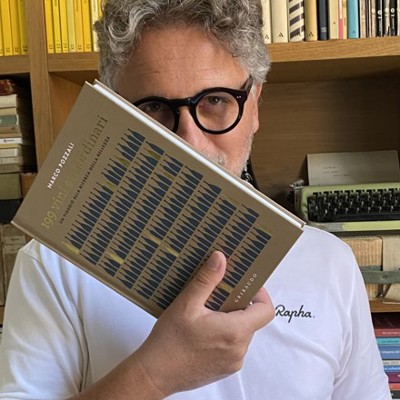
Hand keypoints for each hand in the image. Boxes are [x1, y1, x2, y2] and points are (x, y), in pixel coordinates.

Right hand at [134, 250, 274, 396]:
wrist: (154, 374)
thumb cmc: (169, 341)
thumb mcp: (187, 304)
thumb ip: (207, 279)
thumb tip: (220, 258)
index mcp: (235, 331)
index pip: (265, 310)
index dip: (260, 294)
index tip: (245, 285)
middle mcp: (238, 350)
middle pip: (252, 320)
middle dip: (238, 305)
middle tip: (217, 296)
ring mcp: (232, 362)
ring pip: (241, 333)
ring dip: (229, 321)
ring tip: (206, 314)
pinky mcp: (223, 369)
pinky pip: (232, 347)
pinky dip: (223, 335)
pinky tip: (202, 331)